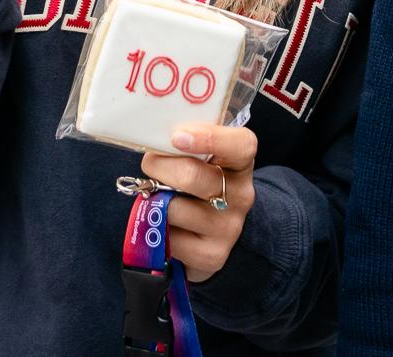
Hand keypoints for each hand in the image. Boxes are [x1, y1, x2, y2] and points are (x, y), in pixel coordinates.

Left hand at [140, 123, 257, 283]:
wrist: (216, 231)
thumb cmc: (202, 183)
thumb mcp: (206, 160)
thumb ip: (189, 147)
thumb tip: (154, 140)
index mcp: (242, 163)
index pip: (241, 145)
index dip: (210, 138)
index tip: (177, 136)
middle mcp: (242, 195)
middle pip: (193, 177)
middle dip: (161, 167)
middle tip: (149, 162)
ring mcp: (229, 228)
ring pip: (175, 209)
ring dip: (157, 203)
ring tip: (159, 199)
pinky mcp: (213, 256)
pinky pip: (171, 240)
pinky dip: (160, 231)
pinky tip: (167, 227)